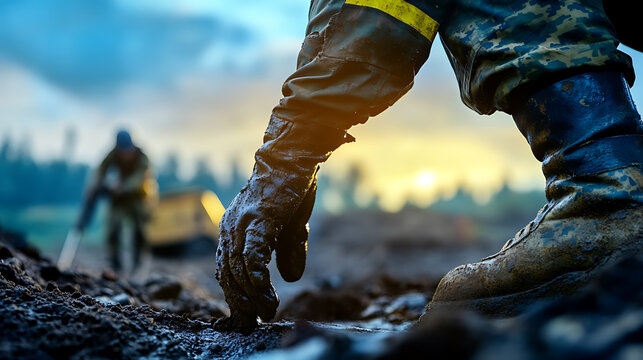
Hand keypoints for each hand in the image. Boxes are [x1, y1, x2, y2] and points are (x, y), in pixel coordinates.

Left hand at [214, 117, 350, 331]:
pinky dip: (255, 275)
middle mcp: (230, 228)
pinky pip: (251, 253)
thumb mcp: (289, 228)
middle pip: (228, 275)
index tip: (245, 318)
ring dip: (252, 295)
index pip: (227, 271)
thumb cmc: (290, 189)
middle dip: (240, 303)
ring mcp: (241, 223)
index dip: (235, 296)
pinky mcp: (257, 219)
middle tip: (251, 324)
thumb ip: (286, 252)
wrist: (294, 157)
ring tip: (267, 313)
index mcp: (233, 230)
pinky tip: (263, 292)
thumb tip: (290, 279)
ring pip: (239, 269)